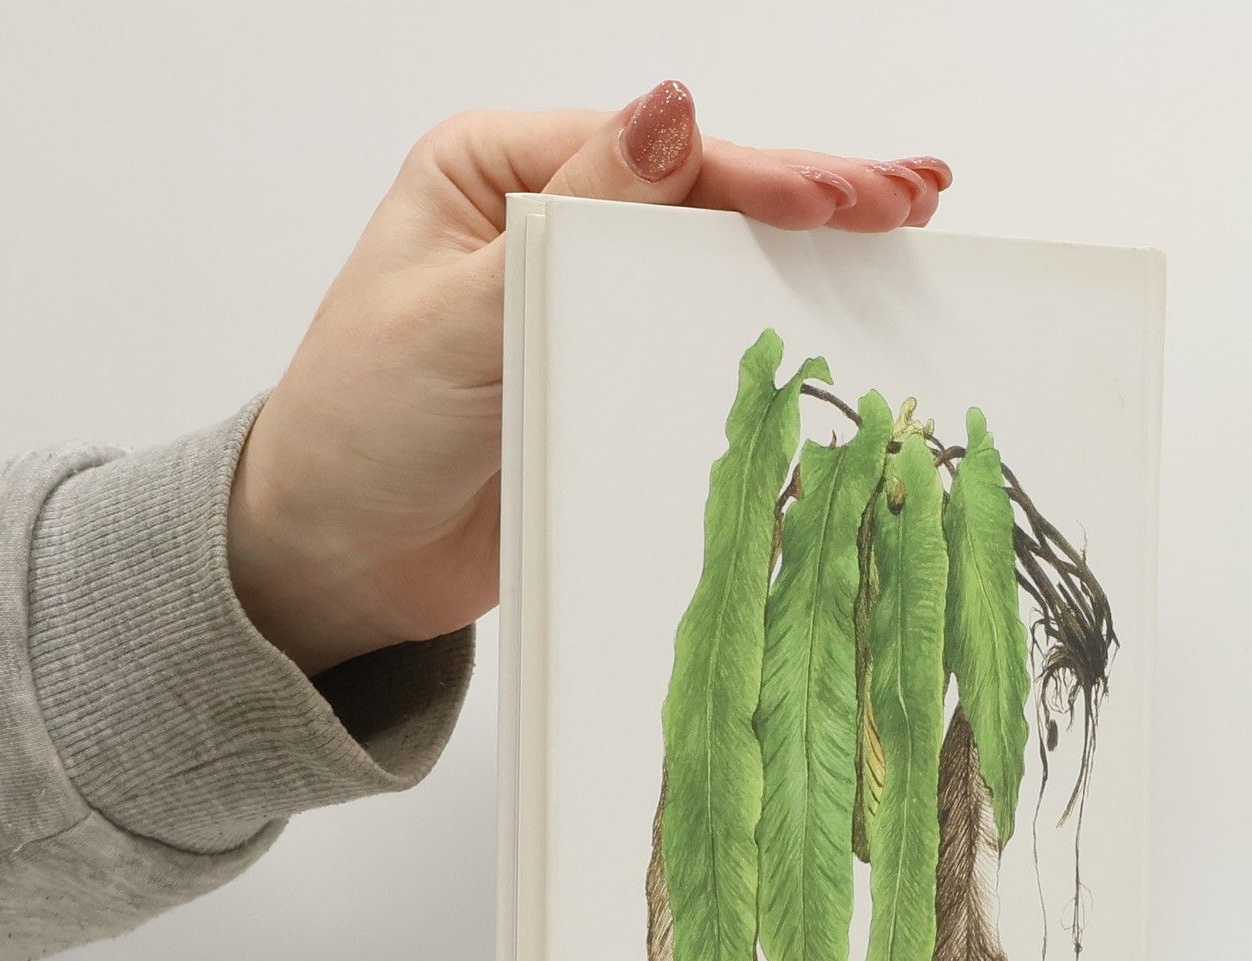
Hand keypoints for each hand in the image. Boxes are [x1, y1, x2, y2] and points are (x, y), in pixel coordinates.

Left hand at [227, 83, 950, 675]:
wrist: (335, 559)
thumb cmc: (361, 428)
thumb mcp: (460, 312)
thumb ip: (575, 218)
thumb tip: (673, 109)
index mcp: (501, 170)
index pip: (656, 157)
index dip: (761, 176)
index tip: (849, 197)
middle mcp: (551, 221)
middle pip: (703, 198)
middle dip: (812, 196)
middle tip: (916, 195)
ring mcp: (586, 303)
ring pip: (714, 267)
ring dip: (808, 257)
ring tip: (905, 235)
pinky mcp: (608, 380)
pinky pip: (698, 346)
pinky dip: (769, 334)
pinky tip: (837, 322)